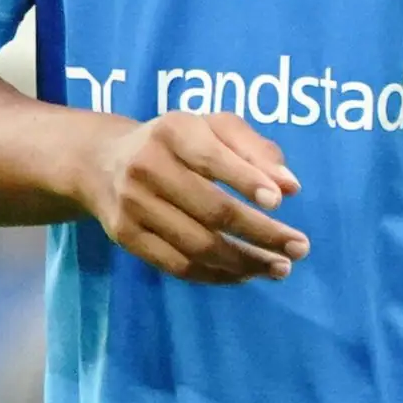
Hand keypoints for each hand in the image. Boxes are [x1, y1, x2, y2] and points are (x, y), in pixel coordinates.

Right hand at [77, 113, 308, 284]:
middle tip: (299, 247)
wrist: (103, 162)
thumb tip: (289, 186)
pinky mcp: (126, 237)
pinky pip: (178, 265)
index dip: (248, 181)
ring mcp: (133, 206)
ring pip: (197, 245)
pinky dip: (217, 275)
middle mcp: (147, 167)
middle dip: (261, 232)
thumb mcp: (212, 127)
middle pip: (211, 209)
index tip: (282, 202)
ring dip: (245, 262)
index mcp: (172, 131)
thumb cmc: (177, 142)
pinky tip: (245, 274)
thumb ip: (254, 147)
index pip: (213, 158)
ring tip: (280, 267)